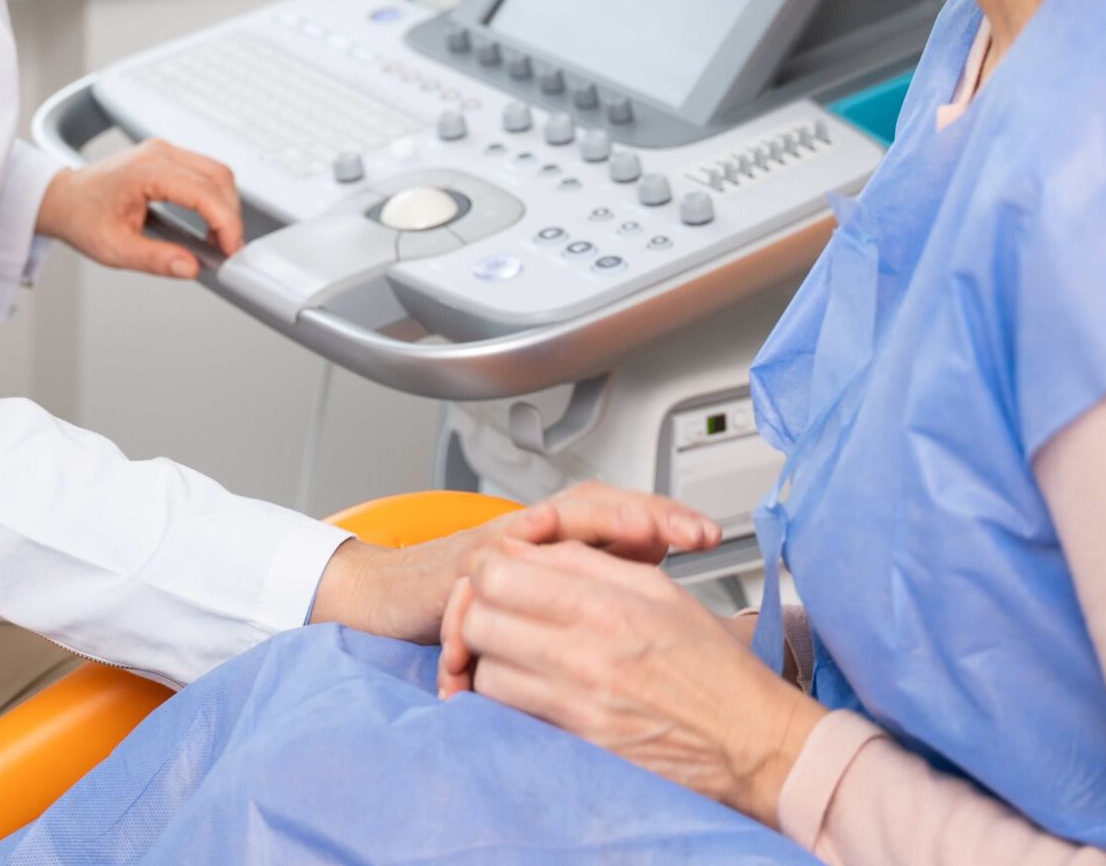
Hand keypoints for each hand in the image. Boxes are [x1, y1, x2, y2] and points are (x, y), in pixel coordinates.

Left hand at [34, 139, 242, 278]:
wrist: (64, 198)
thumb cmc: (81, 216)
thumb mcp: (114, 248)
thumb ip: (155, 259)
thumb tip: (190, 266)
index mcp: (146, 171)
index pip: (203, 191)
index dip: (225, 222)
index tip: (230, 248)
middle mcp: (159, 153)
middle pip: (218, 177)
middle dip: (231, 215)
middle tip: (229, 248)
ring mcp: (164, 152)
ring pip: (217, 171)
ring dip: (226, 205)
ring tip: (220, 239)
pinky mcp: (167, 158)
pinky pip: (205, 171)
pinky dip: (215, 197)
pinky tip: (210, 222)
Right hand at [308, 481, 721, 645]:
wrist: (394, 597)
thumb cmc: (477, 600)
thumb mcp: (545, 592)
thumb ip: (593, 577)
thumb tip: (657, 576)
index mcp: (561, 537)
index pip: (623, 516)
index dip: (667, 518)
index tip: (711, 534)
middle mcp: (533, 530)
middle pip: (596, 505)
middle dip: (648, 512)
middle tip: (693, 531)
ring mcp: (498, 546)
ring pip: (554, 523)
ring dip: (604, 524)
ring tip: (648, 537)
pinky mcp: (462, 571)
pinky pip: (493, 570)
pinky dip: (522, 571)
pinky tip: (549, 555)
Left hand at [435, 539, 824, 826]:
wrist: (750, 740)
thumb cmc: (712, 668)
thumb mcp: (659, 591)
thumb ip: (590, 565)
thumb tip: (536, 551)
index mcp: (606, 604)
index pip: (500, 573)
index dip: (488, 570)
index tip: (497, 575)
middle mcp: (585, 653)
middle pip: (481, 620)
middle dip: (478, 612)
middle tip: (498, 614)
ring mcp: (578, 703)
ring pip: (487, 671)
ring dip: (491, 661)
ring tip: (515, 654)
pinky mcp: (577, 744)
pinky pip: (511, 716)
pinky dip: (508, 702)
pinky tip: (527, 690)